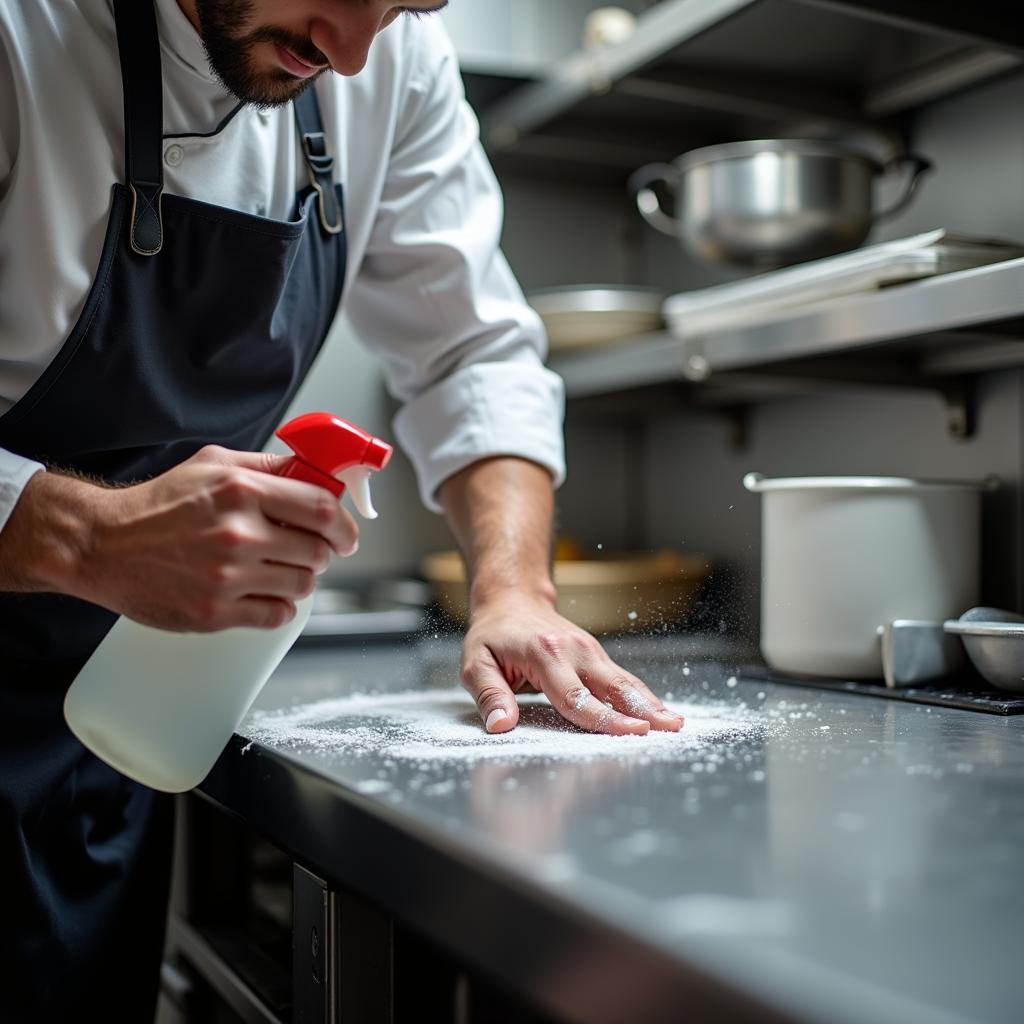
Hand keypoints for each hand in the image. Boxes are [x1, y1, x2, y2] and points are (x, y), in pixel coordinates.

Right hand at [0, 445, 358, 630]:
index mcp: (242, 491)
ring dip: (299, 579)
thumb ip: (268, 467)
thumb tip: (318, 473)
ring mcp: (226, 577)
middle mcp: (238, 534)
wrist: (102, 545)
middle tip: (306, 551)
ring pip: (302, 585)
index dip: (344, 525)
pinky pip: (277, 615)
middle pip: (318, 552)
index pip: (322, 509)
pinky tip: (263, 594)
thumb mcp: (214, 464)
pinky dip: (279, 607)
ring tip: (276, 570)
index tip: (346, 534)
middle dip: (321, 553)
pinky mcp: (214, 613)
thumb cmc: (158, 504)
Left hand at [459, 594, 684, 735]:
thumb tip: (501, 725)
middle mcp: (575, 651)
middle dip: (641, 709)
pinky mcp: (597, 657)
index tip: (629, 732)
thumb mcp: (475, 662)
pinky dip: (643, 697)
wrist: (512, 600)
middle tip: (669, 728)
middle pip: (612, 687)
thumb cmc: (493, 635)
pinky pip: (622, 680)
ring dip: (651, 703)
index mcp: (545, 654)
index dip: (603, 718)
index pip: (576, 696)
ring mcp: (590, 652)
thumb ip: (489, 694)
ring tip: (676, 723)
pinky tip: (661, 713)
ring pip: (625, 682)